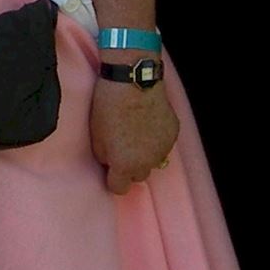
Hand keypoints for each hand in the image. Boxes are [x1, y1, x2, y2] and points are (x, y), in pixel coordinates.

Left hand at [90, 76, 178, 194]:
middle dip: (130, 166)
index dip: (112, 179)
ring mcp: (163, 148)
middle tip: (122, 147)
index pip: (119, 188)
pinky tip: (147, 122)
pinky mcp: (173, 134)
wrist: (133, 81)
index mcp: (126, 166)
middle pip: (138, 175)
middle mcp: (148, 162)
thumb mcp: (96, 137)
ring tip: (135, 132)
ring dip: (144, 153)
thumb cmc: (109, 107)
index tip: (110, 169)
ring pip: (153, 160)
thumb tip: (111, 163)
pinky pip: (163, 145)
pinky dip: (156, 138)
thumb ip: (105, 158)